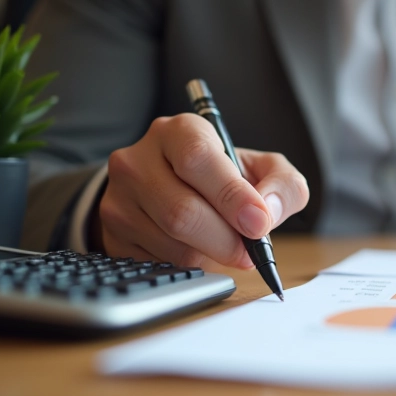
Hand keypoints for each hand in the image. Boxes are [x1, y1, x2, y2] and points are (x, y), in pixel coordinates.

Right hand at [95, 114, 309, 268]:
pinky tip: (198, 249)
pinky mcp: (112, 234)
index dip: (232, 196)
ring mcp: (119, 198)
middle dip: (226, 239)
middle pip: (181, 211)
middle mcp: (138, 159)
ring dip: (209, 255)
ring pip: (171, 242)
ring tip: (225, 245)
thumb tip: (268, 212)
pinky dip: (188, 265)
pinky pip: (156, 262)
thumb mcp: (264, 168)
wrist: (172, 186)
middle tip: (249, 251)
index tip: (259, 223)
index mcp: (178, 131)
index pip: (198, 159)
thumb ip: (283, 184)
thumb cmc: (225, 177)